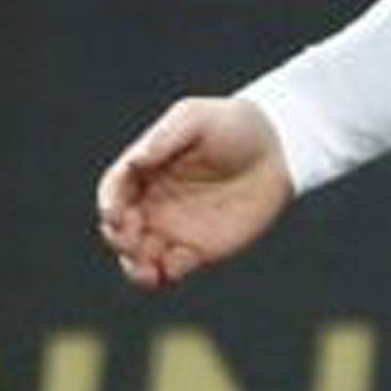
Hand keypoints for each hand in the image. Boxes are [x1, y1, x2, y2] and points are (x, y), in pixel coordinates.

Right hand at [96, 97, 293, 288]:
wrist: (280, 148)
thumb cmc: (236, 125)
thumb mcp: (199, 117)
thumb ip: (166, 136)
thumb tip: (137, 160)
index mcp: (146, 170)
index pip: (115, 191)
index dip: (110, 204)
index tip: (116, 213)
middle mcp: (153, 202)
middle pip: (120, 230)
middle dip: (119, 239)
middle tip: (134, 237)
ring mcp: (174, 228)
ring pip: (138, 258)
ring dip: (135, 268)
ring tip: (147, 270)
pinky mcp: (199, 249)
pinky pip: (172, 270)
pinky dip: (167, 273)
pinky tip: (180, 263)